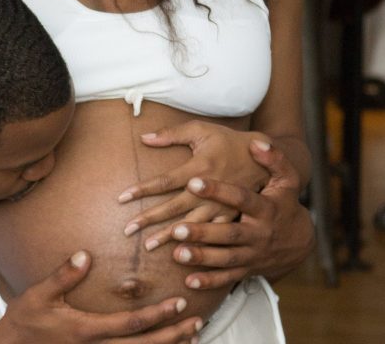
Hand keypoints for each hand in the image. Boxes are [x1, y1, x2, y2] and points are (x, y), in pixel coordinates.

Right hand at [0, 251, 203, 343]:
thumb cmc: (25, 321)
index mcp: (86, 330)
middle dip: (173, 335)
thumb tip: (85, 255)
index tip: (178, 303)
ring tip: (191, 336)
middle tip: (196, 321)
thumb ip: (63, 275)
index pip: (131, 323)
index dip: (158, 315)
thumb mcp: (40, 294)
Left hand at [118, 121, 270, 248]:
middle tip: (127, 230)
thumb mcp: (201, 130)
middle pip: (173, 207)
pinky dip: (197, 245)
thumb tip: (144, 137)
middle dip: (150, 219)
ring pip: (191, 225)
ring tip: (148, 247)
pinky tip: (182, 255)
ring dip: (169, 237)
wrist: (263, 158)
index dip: (142, 189)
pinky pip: (211, 235)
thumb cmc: (227, 140)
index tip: (121, 198)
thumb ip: (172, 134)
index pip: (164, 181)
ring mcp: (220, 206)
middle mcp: (208, 190)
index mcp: (199, 168)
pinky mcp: (230, 217)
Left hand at [164, 141, 314, 290]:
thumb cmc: (283, 201)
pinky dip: (210, 280)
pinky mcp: (248, 269)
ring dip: (202, 257)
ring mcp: (253, 253)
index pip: (241, 197)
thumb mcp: (286, 179)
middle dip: (204, 232)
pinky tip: (189, 280)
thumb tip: (258, 141)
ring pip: (226, 257)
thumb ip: (274, 159)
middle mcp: (259, 232)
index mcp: (265, 207)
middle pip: (230, 233)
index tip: (194, 181)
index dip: (219, 190)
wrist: (301, 238)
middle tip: (176, 228)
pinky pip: (228, 277)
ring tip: (176, 253)